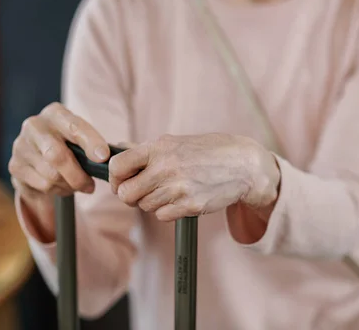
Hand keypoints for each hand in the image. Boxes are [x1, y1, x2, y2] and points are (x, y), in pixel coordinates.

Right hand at [8, 102, 109, 240]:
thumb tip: (105, 159)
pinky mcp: (14, 166)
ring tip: (76, 184)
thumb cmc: (68, 143)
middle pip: (57, 156)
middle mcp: (34, 126)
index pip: (74, 127)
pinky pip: (42, 186)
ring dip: (69, 185)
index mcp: (55, 113)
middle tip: (91, 186)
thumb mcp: (81, 136)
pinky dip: (57, 190)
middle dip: (78, 175)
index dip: (91, 142)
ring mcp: (21, 146)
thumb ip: (93, 144)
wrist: (37, 153)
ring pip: (50, 175)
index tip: (103, 157)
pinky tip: (62, 186)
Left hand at [109, 134, 279, 221]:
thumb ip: (146, 149)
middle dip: (130, 195)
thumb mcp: (176, 142)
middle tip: (141, 191)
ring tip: (168, 190)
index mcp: (159, 147)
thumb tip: (118, 148)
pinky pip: (161, 216)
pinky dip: (166, 211)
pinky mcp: (189, 205)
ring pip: (144, 206)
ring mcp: (178, 188)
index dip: (114, 177)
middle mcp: (165, 167)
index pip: (117, 166)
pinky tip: (179, 199)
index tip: (121, 180)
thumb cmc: (208, 151)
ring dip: (151, 202)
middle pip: (125, 193)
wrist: (243, 165)